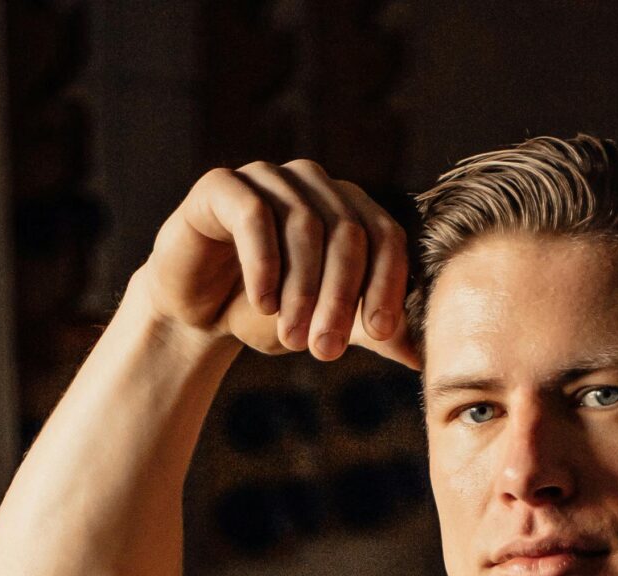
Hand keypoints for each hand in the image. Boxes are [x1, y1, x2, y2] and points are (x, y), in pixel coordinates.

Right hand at [141, 159, 418, 366]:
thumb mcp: (325, 325)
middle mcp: (312, 183)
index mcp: (347, 208)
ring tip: (293, 338)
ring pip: (303, 223)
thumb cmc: (266, 314)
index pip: (386, 234)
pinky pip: (253, 214)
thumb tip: (420, 356)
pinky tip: (263, 304)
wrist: (196, 313)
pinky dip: (263, 263)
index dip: (388, 283)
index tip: (380, 333)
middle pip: (347, 231)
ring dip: (302, 290)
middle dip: (340, 297)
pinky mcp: (221, 186)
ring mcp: (267, 177)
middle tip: (326, 350)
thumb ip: (370, 331)